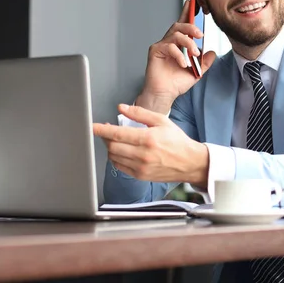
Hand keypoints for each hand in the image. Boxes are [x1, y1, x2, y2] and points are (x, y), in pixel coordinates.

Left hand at [93, 104, 209, 187]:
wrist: (189, 162)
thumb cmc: (177, 142)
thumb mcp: (162, 121)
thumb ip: (140, 113)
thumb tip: (122, 108)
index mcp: (148, 139)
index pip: (117, 134)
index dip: (102, 130)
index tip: (93, 127)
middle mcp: (143, 155)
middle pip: (112, 146)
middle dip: (106, 137)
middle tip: (107, 131)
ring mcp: (141, 167)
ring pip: (114, 157)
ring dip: (110, 147)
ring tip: (115, 140)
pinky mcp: (140, 175)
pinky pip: (119, 167)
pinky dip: (116, 158)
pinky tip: (122, 151)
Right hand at [137, 0, 216, 113]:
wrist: (165, 95)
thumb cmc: (176, 84)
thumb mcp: (196, 72)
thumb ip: (205, 62)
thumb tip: (213, 52)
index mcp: (178, 44)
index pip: (183, 25)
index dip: (187, 12)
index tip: (193, 1)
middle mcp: (169, 42)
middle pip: (179, 25)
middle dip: (191, 27)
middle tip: (200, 35)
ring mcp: (161, 46)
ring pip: (175, 34)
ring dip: (188, 42)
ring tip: (194, 54)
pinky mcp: (155, 51)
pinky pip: (169, 47)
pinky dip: (179, 55)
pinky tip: (183, 64)